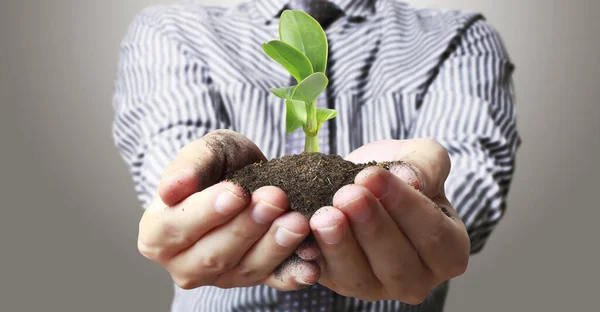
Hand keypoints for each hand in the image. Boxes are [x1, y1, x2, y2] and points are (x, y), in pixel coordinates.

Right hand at [137, 130, 319, 289]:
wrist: (244, 178)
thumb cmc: (217, 165)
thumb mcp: (204, 152)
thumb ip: (188, 166)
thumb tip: (170, 189)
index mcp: (157, 234)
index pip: (177, 228)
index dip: (207, 212)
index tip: (237, 193)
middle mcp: (184, 264)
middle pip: (214, 254)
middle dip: (247, 227)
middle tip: (275, 199)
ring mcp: (220, 277)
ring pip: (245, 269)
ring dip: (274, 247)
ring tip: (297, 221)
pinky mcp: (253, 279)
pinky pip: (273, 281)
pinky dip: (293, 275)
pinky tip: (311, 266)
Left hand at [309, 139, 469, 303]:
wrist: (364, 181)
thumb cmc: (401, 172)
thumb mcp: (422, 157)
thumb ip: (426, 166)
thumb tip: (410, 180)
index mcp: (448, 250)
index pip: (432, 234)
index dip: (403, 206)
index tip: (373, 176)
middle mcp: (416, 279)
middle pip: (397, 263)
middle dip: (370, 227)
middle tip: (347, 195)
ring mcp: (377, 287)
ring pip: (359, 278)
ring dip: (339, 246)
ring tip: (324, 215)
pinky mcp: (340, 282)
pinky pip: (325, 276)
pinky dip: (312, 256)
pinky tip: (302, 233)